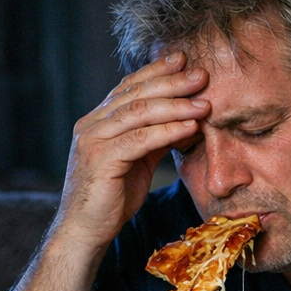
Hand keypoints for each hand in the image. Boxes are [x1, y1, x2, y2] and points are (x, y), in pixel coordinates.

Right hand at [54, 52, 210, 252]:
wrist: (86, 230)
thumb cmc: (112, 198)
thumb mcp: (137, 163)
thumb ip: (154, 140)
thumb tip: (185, 123)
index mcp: (98, 121)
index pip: (129, 87)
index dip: (156, 72)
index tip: (183, 60)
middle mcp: (92, 124)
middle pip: (136, 94)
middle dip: (171, 82)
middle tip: (201, 74)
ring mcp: (94, 140)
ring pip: (139, 113)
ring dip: (175, 106)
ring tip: (204, 103)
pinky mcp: (102, 160)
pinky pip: (140, 140)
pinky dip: (167, 131)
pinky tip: (189, 127)